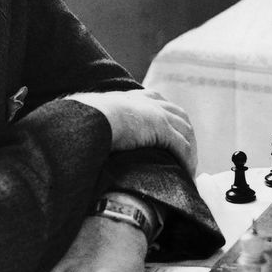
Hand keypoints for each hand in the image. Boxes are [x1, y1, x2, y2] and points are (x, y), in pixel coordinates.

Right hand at [65, 89, 196, 176]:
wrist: (90, 117)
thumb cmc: (84, 119)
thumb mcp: (91, 116)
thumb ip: (95, 120)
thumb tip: (81, 130)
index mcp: (134, 98)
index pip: (158, 102)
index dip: (168, 117)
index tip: (170, 133)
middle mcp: (150, 102)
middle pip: (179, 116)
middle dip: (186, 134)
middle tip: (186, 156)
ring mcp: (158, 114)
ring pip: (186, 132)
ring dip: (191, 150)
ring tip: (188, 169)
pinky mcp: (162, 129)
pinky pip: (182, 147)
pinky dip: (187, 160)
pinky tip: (187, 173)